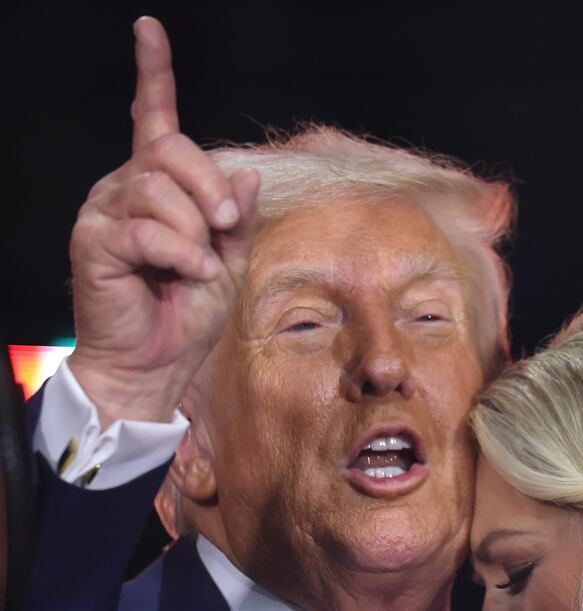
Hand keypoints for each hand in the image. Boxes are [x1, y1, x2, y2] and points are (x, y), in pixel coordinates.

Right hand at [68, 17, 259, 428]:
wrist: (157, 364)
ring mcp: (104, 214)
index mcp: (158, 190)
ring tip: (199, 266)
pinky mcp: (92, 242)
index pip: (153, 121)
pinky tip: (186, 274)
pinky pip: (144, 228)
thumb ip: (236, 217)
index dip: (153, 75)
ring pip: (158, 188)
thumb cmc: (187, 315)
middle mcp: (125, 190)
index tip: (148, 29)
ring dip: (194, 230)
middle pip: (170, 149)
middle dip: (209, 186)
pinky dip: (178, 253)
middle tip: (225, 226)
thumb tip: (247, 172)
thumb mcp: (228, 260)